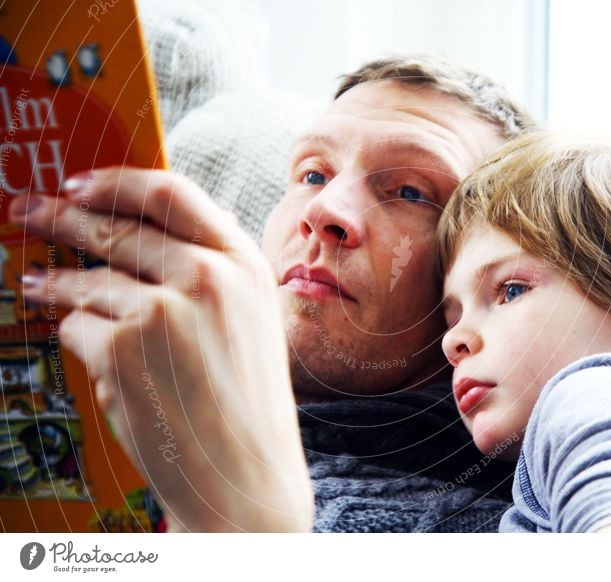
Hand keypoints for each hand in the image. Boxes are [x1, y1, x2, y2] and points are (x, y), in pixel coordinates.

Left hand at [10, 168, 312, 531]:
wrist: (246, 474)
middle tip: (31, 211)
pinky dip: (78, 339)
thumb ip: (211, 272)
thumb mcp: (250, 321)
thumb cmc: (246, 403)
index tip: (82, 184)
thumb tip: (151, 234)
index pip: (173, 193)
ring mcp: (164, 310)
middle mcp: (208, 277)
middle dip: (64, 216)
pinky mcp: (124, 349)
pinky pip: (78, 326)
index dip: (118, 181)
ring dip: (55, 283)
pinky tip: (91, 355)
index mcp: (244, 264)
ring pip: (88, 279)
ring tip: (34, 284)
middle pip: (118, 227)